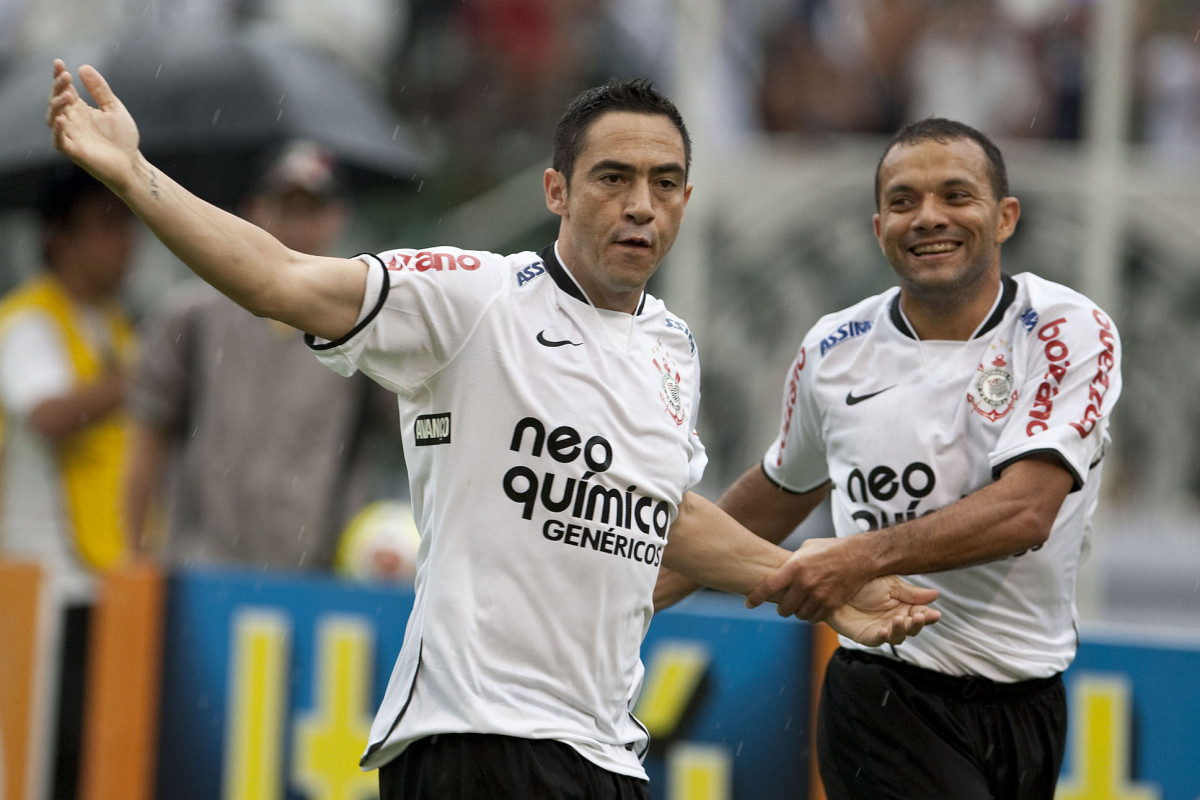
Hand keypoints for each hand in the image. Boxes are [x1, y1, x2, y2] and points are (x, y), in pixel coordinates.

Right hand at [47, 60, 140, 185]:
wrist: (132, 164)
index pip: (64, 89)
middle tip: (65, 76)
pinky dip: (58, 130)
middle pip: (56, 101)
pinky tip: (63, 119)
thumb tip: (84, 67)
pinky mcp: (74, 151)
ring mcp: (71, 136)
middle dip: (57, 88)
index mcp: (79, 109)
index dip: (59, 76)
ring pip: (53, 118)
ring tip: (67, 95)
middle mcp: (71, 121)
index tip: (59, 62)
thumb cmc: (122, 138)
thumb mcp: (114, 108)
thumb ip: (100, 90)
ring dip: (57, 105)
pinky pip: (59, 140)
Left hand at [746, 536, 870, 620]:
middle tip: (783, 605)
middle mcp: (805, 583)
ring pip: (799, 615)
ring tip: (800, 605)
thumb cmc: (831, 549)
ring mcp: (819, 595)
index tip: (749, 604)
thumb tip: (779, 572)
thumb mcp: (806, 548)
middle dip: (782, 608)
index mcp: (795, 567)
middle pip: (783, 608)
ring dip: (797, 612)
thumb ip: (792, 562)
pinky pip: (815, 618)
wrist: (860, 556)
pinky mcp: (832, 604)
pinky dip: (812, 616)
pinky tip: (813, 608)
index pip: (768, 587)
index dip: (755, 598)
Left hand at [822, 575, 939, 646]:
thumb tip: (936, 595)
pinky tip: (884, 630)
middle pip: (911, 628)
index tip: (935, 615)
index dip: (928, 616)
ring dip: (901, 630)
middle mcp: (894, 619)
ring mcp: (880, 628)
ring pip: (897, 637)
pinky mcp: (865, 635)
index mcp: (902, 605)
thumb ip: (911, 593)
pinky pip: (877, 641)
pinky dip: (882, 637)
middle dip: (917, 624)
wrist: (836, 583)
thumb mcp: (890, 584)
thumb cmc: (862, 581)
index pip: (920, 614)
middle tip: (918, 617)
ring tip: (899, 620)